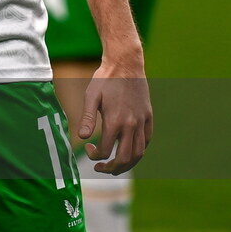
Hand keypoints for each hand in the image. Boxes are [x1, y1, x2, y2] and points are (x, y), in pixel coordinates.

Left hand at [79, 55, 152, 174]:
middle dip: (111, 168)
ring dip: (127, 164)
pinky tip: (129, 150)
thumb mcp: (91, 96)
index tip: (88, 149)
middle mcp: (131, 124)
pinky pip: (146, 140)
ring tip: (115, 166)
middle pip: (124, 158)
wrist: (126, 63)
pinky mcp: (148, 117)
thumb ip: (88, 119)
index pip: (105, 151)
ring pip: (139, 153)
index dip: (94, 155)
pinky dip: (139, 150)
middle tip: (100, 168)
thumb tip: (82, 138)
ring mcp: (142, 122)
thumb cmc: (105, 79)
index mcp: (115, 121)